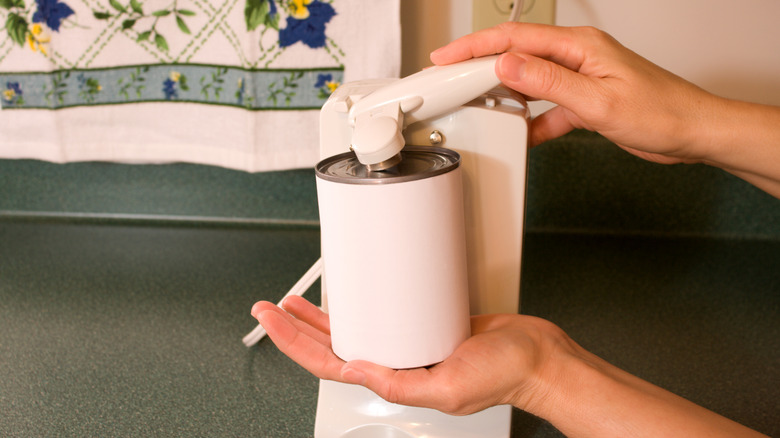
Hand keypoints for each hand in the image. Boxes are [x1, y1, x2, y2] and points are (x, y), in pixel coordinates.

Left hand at [251, 295, 569, 415]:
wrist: (536, 356)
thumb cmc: (504, 375)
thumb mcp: (450, 387)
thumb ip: (401, 385)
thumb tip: (357, 369)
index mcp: (395, 382)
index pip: (329, 364)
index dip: (294, 343)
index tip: (272, 321)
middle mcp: (396, 364)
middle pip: (331, 346)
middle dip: (295, 327)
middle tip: (270, 307)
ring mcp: (408, 343)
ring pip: (352, 330)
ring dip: (319, 317)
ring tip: (294, 302)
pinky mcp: (423, 323)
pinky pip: (382, 314)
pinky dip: (359, 304)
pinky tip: (349, 293)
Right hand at [431, 23, 717, 164]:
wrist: (691, 132)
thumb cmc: (661, 111)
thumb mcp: (597, 100)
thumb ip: (549, 82)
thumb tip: (508, 66)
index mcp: (579, 46)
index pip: (516, 40)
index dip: (476, 47)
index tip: (447, 57)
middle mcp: (577, 57)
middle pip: (517, 55)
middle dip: (480, 66)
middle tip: (450, 79)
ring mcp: (579, 78)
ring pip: (528, 81)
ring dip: (503, 93)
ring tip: (478, 105)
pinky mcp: (583, 100)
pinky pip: (546, 107)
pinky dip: (531, 121)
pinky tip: (522, 135)